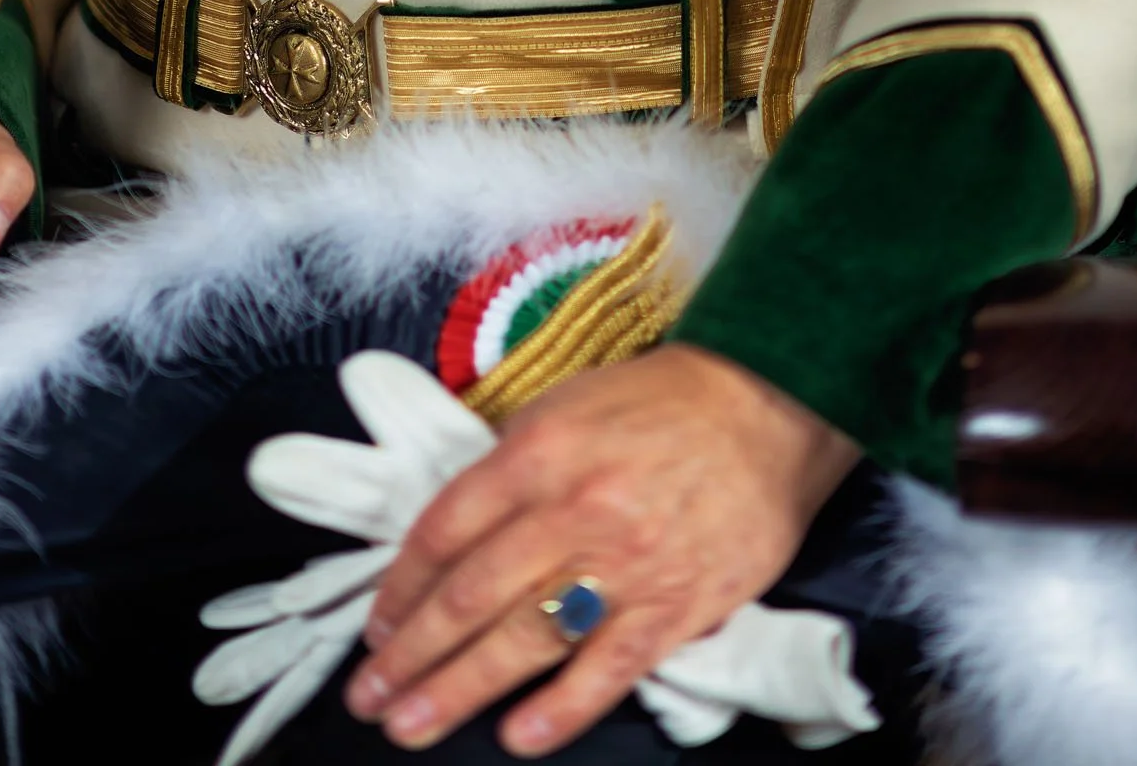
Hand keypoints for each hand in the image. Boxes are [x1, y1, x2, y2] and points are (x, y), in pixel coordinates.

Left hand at [344, 341, 858, 755]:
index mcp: (538, 452)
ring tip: (414, 725)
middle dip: (413, 654)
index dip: (402, 586)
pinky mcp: (674, 607)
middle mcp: (573, 510)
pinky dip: (561, 709)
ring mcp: (624, 564)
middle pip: (473, 595)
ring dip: (461, 690)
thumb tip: (458, 530)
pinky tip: (519, 736)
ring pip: (526, 639)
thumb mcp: (567, 404)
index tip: (377, 626)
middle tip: (370, 697)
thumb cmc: (660, 403)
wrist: (765, 409)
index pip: (447, 530)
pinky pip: (607, 669)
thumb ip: (511, 465)